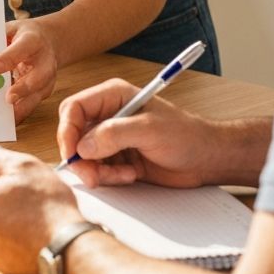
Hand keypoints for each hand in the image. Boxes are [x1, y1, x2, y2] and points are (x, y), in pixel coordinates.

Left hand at [0, 19, 57, 122]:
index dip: (9, 58)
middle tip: (8, 99)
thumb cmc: (22, 36)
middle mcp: (44, 60)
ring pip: (37, 95)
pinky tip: (5, 120)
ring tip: (4, 118)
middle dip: (23, 89)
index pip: (23, 47)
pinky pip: (32, 104)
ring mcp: (47, 78)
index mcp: (33, 40)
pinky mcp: (44, 91)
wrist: (47, 42)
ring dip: (22, 108)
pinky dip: (20, 114)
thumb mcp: (10, 29)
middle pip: (38, 76)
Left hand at [0, 146, 81, 273]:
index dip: (5, 181)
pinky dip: (18, 242)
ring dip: (12, 223)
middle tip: (31, 202)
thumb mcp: (23, 165)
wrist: (67, 249)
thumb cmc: (47, 206)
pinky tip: (36, 237)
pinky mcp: (2, 268)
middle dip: (6, 203)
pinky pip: (8, 247)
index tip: (21, 186)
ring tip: (36, 221)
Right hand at [57, 78, 210, 188]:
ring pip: (84, 155)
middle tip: (92, 176)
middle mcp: (108, 114)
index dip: (67, 131)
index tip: (71, 154)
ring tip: (124, 175)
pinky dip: (109, 177)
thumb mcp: (150, 130)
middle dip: (80, 157)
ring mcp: (111, 137)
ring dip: (98, 170)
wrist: (206, 159)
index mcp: (112, 96)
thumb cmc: (185, 135)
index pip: (74, 108)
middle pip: (74, 134)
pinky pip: (98, 169)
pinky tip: (131, 175)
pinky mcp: (117, 157)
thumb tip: (83, 146)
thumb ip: (114, 135)